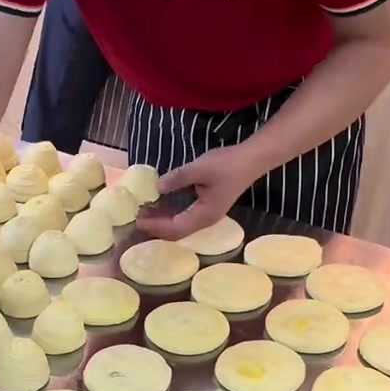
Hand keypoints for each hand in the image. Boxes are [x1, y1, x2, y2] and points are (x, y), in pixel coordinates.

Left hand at [137, 145, 256, 240]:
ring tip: (145, 212)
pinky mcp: (209, 206)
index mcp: (205, 215)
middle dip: (157, 227)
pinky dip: (172, 214)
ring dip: (163, 220)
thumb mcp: (199, 168)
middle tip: (137, 218)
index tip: (138, 219)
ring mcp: (209, 214)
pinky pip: (186, 217)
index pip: (175, 227)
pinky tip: (161, 205)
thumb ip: (177, 179)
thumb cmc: (227, 164)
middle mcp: (206, 220)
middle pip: (177, 232)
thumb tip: (157, 187)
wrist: (252, 159)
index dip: (156, 225)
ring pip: (181, 225)